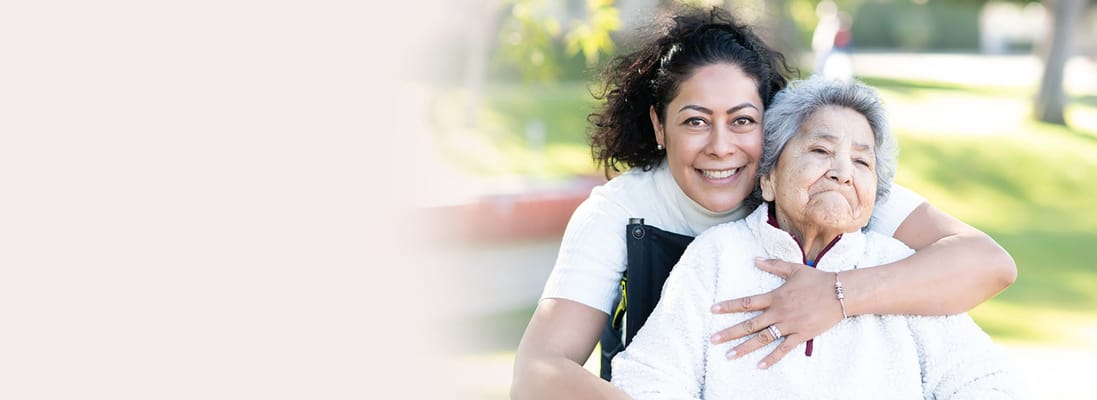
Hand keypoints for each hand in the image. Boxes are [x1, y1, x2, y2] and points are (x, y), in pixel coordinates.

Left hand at [708, 258, 843, 368]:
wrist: (840, 293)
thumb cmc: (817, 279)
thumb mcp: (794, 268)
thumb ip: (773, 265)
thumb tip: (755, 259)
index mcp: (775, 297)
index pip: (746, 302)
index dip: (728, 306)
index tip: (713, 310)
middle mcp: (778, 312)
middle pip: (749, 324)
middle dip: (729, 333)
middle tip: (713, 340)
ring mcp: (789, 325)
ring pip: (762, 339)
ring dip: (744, 348)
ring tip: (729, 356)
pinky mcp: (801, 335)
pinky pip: (783, 349)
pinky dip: (772, 358)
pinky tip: (759, 365)